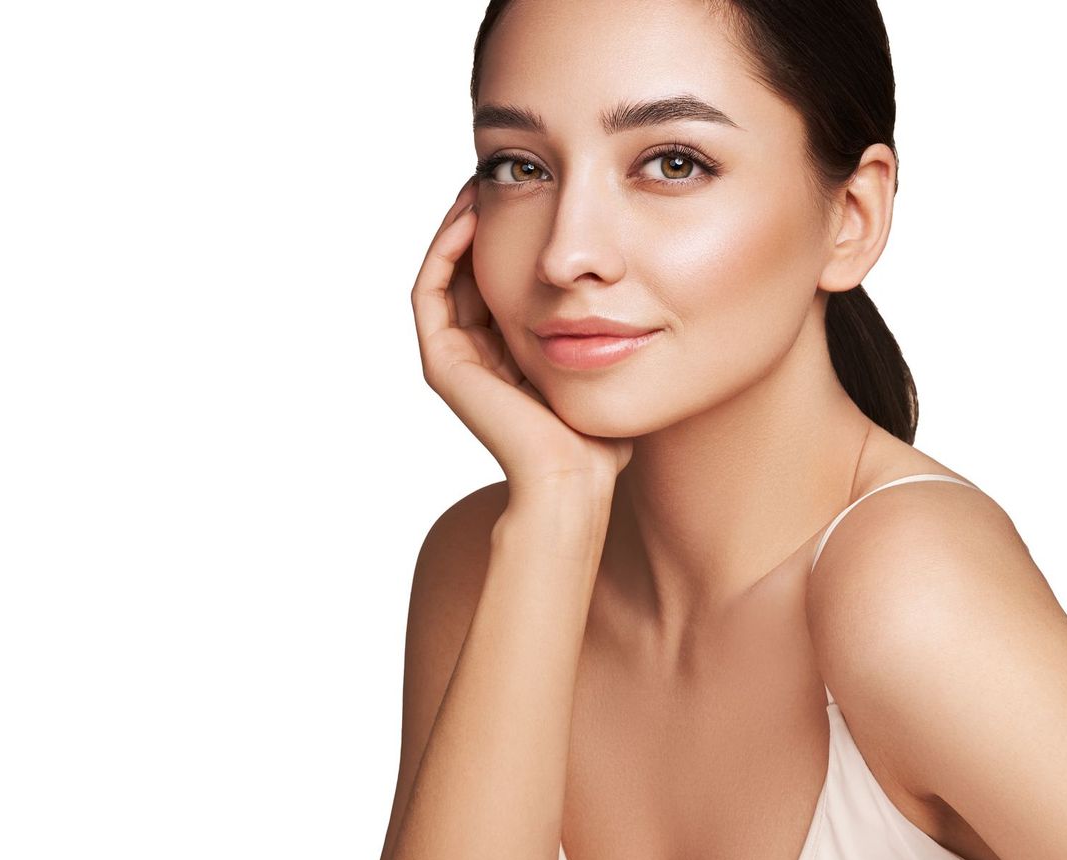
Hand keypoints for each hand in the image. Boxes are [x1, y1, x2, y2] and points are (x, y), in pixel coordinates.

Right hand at [411, 177, 634, 492]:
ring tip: (482, 181)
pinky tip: (473, 213)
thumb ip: (609, 330)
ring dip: (459, 224)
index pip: (502, 277)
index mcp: (509, 355)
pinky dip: (445, 249)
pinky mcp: (443, 363)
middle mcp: (477, 354)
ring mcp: (456, 359)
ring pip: (445, 272)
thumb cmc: (603, 436)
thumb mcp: (610, 365)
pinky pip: (430, 290)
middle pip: (470, 268)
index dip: (513, 231)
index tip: (536, 190)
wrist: (578, 479)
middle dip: (484, 218)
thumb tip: (636, 288)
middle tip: (501, 172)